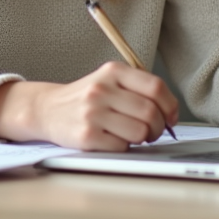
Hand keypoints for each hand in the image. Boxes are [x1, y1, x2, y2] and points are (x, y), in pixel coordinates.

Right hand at [0, 61, 179, 150]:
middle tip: (152, 131)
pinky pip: (122, 146)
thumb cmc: (86, 98)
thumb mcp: (109, 80)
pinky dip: (123, 147)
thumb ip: (138, 89)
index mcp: (113, 72)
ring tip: (132, 135)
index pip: (155, 88)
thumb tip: (170, 113)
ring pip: (139, 132)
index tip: (171, 117)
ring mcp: (93, 113)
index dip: (170, 106)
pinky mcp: (87, 136)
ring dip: (142, 138)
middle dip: (158, 127)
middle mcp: (102, 89)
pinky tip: (112, 139)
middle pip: (150, 112)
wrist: (47, 109)